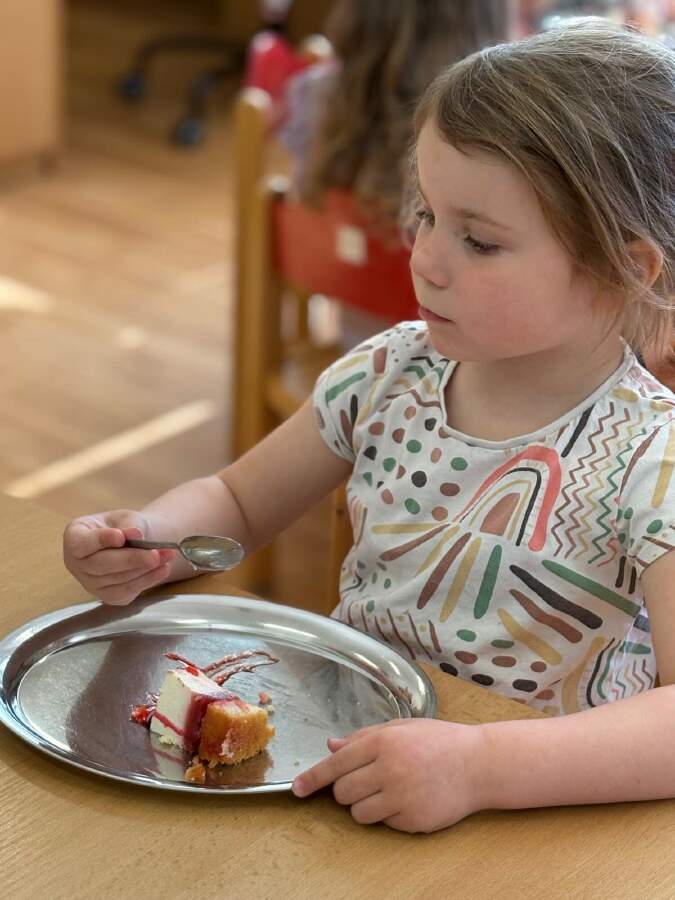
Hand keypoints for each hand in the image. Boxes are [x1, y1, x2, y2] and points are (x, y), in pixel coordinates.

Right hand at [63, 510, 175, 604]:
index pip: (81, 543)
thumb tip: (135, 535)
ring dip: (144, 569)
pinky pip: (127, 590)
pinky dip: (147, 580)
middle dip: (130, 559)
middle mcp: (76, 563)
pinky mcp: (108, 596)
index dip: (100, 540)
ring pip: (116, 579)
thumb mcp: (125, 517)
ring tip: (167, 555)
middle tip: (154, 554)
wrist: (135, 542)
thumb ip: (128, 525)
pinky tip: (163, 569)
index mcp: (74, 537)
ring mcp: (90, 583)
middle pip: (100, 565)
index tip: (120, 537)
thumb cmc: (124, 526)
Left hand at [292, 718, 487, 832]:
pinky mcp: (413, 819)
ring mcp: (402, 796)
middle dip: (347, 790)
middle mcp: (390, 769)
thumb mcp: (401, 728)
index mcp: (384, 742)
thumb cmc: (438, 741)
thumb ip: (363, 737)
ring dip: (365, 805)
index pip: (337, 763)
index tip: (297, 790)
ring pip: (359, 813)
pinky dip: (389, 815)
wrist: (478, 764)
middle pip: (343, 792)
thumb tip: (331, 746)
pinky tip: (409, 798)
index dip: (313, 778)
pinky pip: (384, 823)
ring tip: (389, 790)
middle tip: (367, 780)